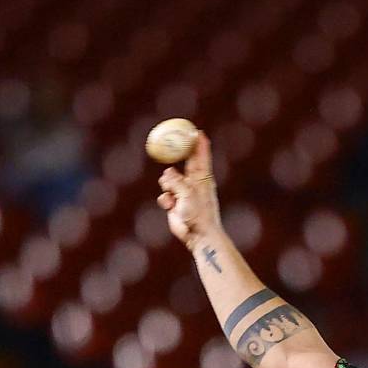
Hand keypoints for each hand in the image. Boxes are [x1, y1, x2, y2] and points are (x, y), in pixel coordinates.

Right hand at [156, 130, 220, 248]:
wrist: (198, 236)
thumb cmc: (198, 214)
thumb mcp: (187, 193)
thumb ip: (176, 181)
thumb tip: (167, 173)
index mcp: (202, 178)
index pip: (201, 156)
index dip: (198, 143)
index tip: (197, 131)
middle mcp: (194, 183)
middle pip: (185, 163)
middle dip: (177, 154)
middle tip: (169, 144)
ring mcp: (184, 193)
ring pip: (168, 179)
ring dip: (166, 185)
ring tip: (172, 195)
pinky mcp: (175, 203)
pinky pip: (165, 195)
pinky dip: (165, 199)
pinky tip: (170, 206)